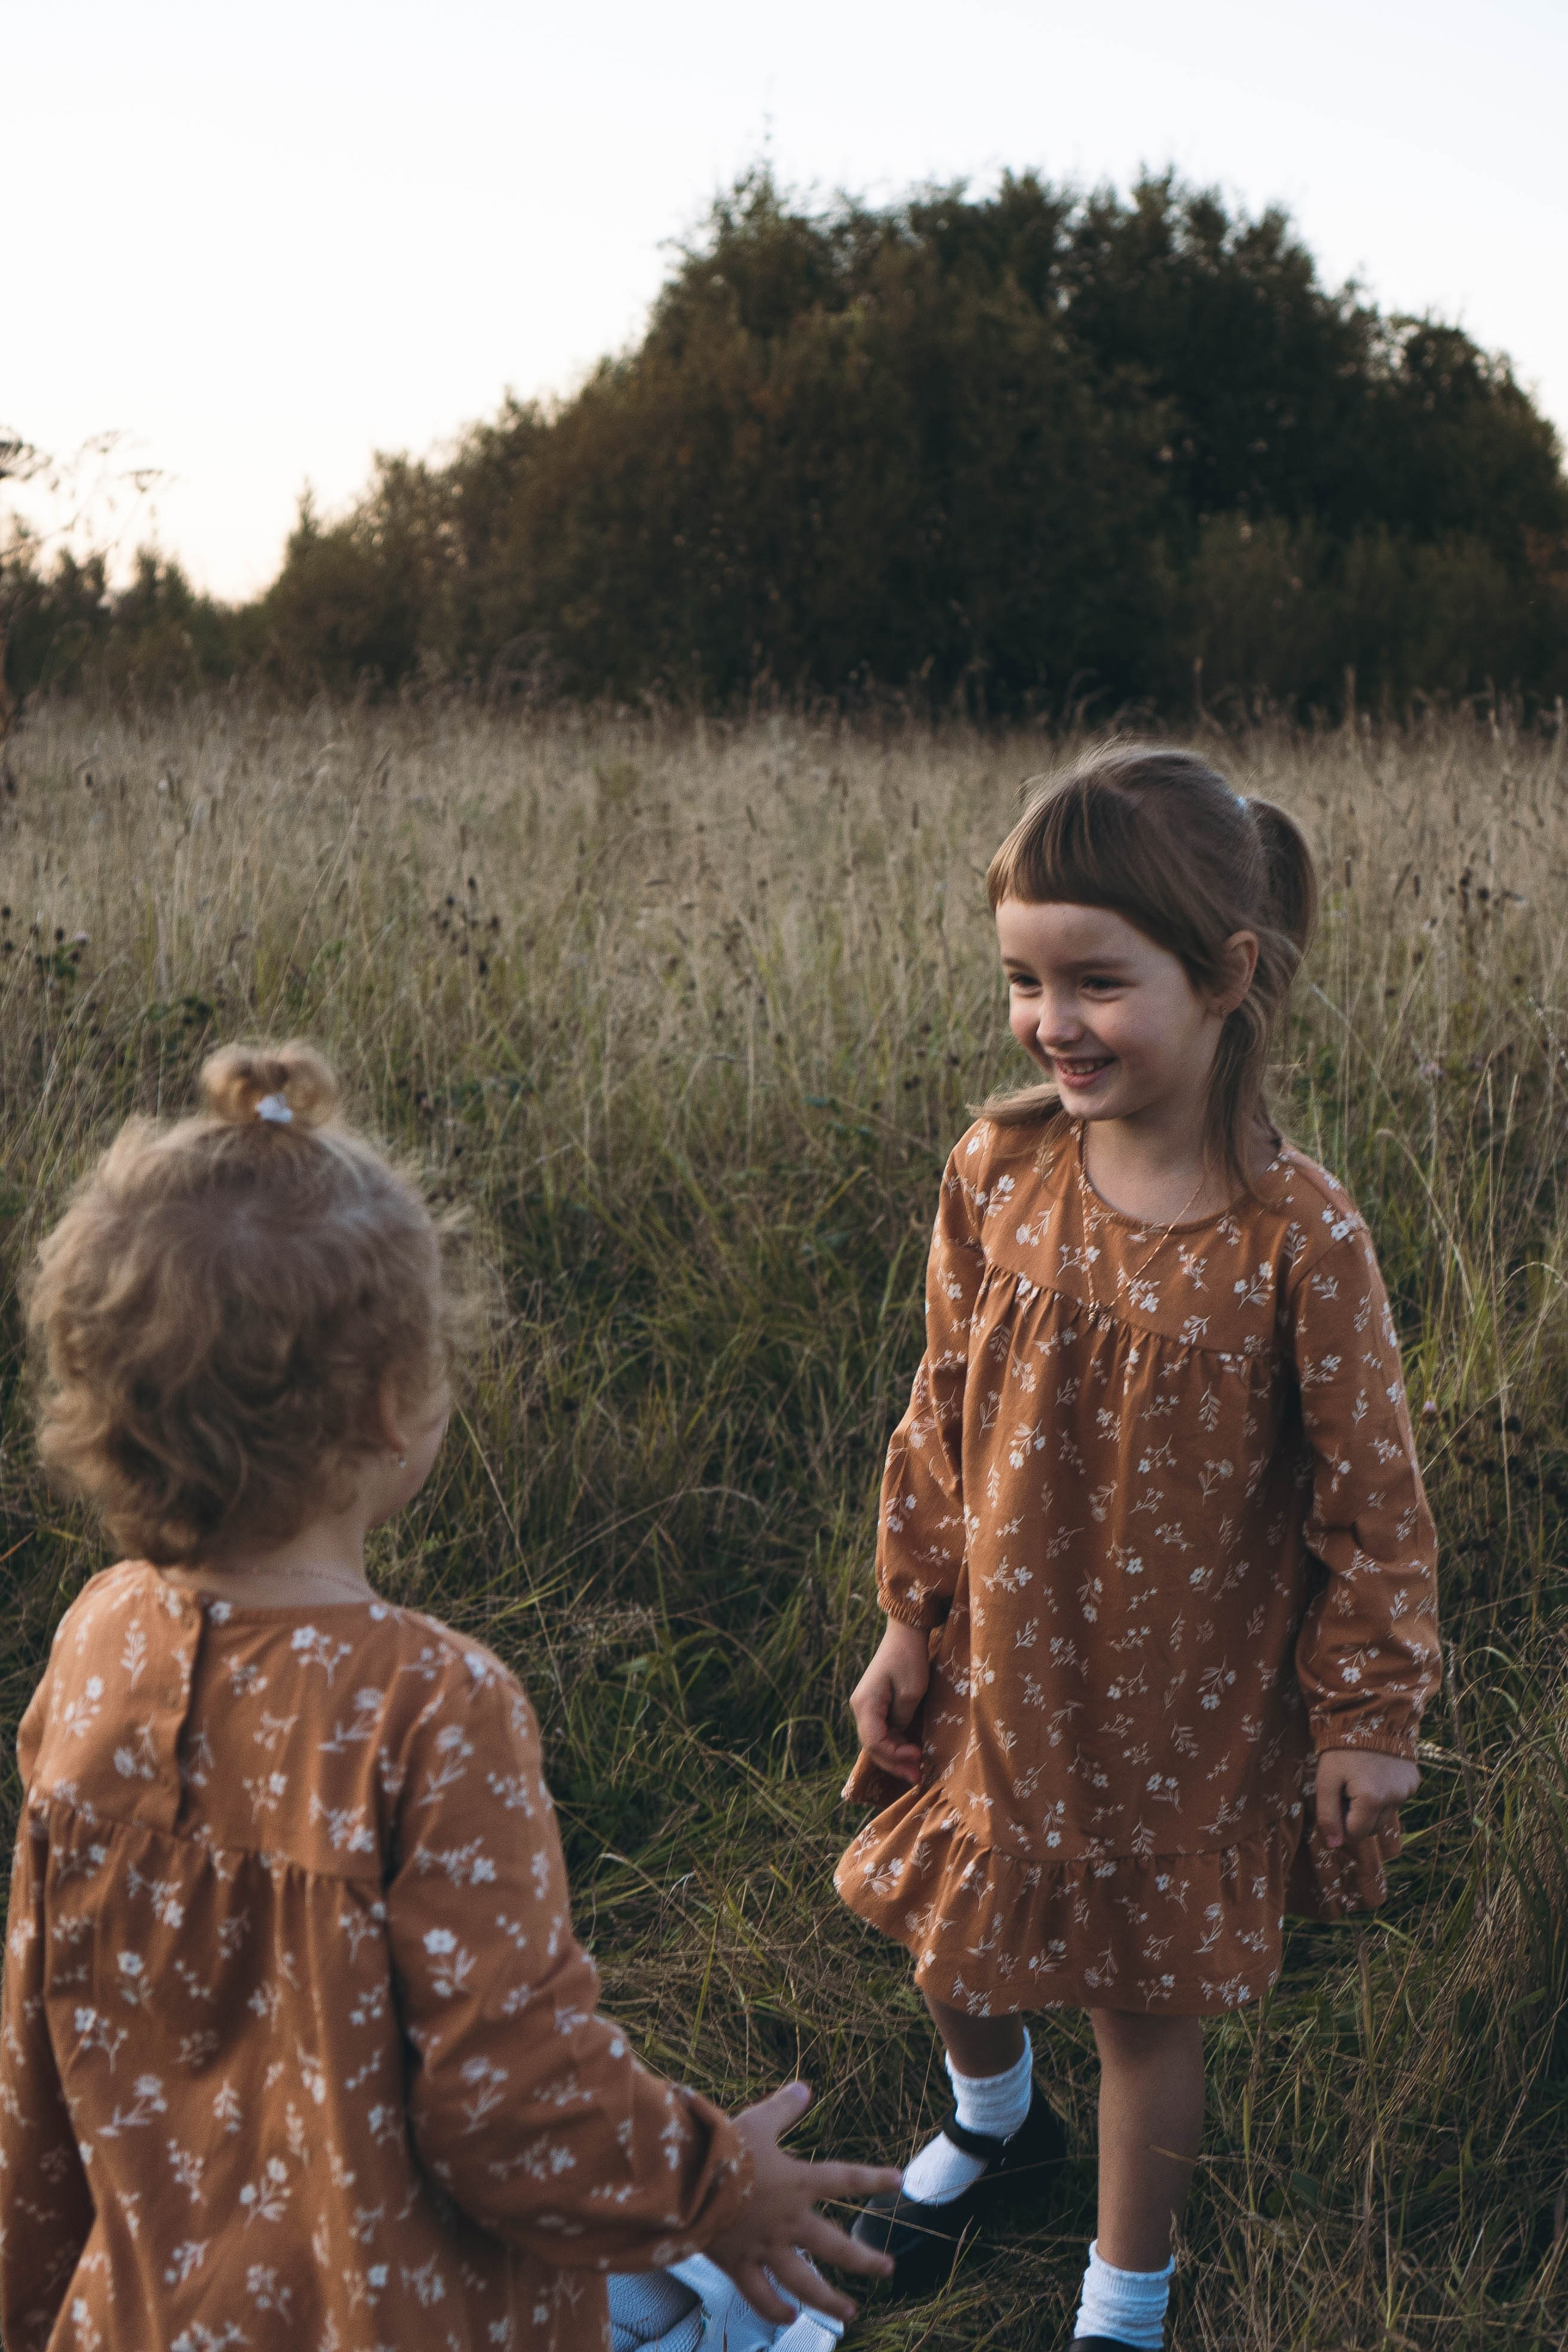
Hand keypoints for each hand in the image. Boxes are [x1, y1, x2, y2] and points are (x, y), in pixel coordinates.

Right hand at [707, 2081, 903, 2324]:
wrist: (684, 2181)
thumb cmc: (721, 2147)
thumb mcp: (757, 2120)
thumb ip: (783, 2108)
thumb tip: (805, 2087)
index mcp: (797, 2183)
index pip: (844, 2179)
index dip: (872, 2179)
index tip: (898, 2181)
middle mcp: (788, 2221)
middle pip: (835, 2246)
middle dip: (864, 2260)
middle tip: (888, 2269)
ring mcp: (764, 2247)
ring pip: (804, 2281)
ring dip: (828, 2300)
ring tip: (849, 2312)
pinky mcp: (738, 2263)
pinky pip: (760, 2294)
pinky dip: (773, 2308)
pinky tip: (787, 2316)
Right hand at [849, 1618, 930, 1786]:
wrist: (905, 1634)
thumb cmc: (909, 1658)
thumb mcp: (912, 1692)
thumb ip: (903, 1719)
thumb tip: (899, 1735)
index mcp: (865, 1704)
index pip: (874, 1742)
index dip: (894, 1756)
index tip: (918, 1757)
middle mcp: (860, 1707)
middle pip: (872, 1746)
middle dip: (894, 1764)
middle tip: (917, 1777)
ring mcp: (866, 1706)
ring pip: (877, 1741)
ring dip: (895, 1757)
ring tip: (917, 1770)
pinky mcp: (875, 1705)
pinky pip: (882, 1731)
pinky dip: (895, 1744)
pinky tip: (911, 1753)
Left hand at [1315, 1747, 1418, 1848]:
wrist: (1369, 1716)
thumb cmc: (1341, 1749)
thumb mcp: (1325, 1779)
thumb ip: (1328, 1815)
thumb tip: (1334, 1845)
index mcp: (1371, 1799)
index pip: (1356, 1834)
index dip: (1342, 1822)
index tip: (1337, 1800)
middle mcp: (1395, 1798)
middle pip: (1373, 1828)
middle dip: (1357, 1817)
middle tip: (1347, 1790)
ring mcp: (1408, 1790)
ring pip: (1386, 1816)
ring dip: (1372, 1807)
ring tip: (1361, 1780)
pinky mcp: (1414, 1782)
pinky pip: (1397, 1800)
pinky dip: (1386, 1794)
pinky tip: (1376, 1774)